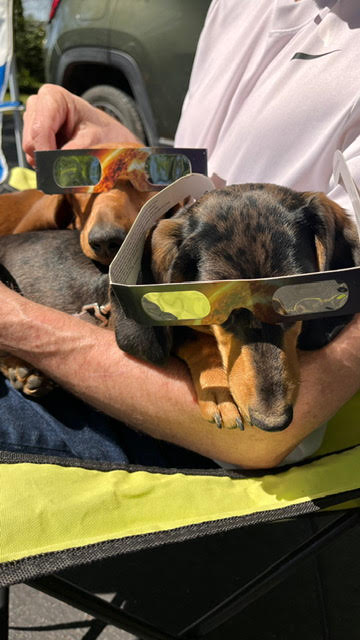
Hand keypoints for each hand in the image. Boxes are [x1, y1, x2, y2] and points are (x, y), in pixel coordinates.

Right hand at [23, 84, 141, 166]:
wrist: (110, 138)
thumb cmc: (105, 135)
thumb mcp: (95, 143)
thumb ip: (75, 155)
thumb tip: (58, 171)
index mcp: (53, 97)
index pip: (40, 130)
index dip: (47, 154)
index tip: (61, 169)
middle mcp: (38, 104)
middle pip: (30, 142)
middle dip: (48, 158)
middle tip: (71, 162)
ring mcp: (33, 119)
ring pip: (30, 152)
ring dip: (48, 161)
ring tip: (70, 156)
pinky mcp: (33, 134)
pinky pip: (32, 156)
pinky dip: (47, 162)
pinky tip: (63, 156)